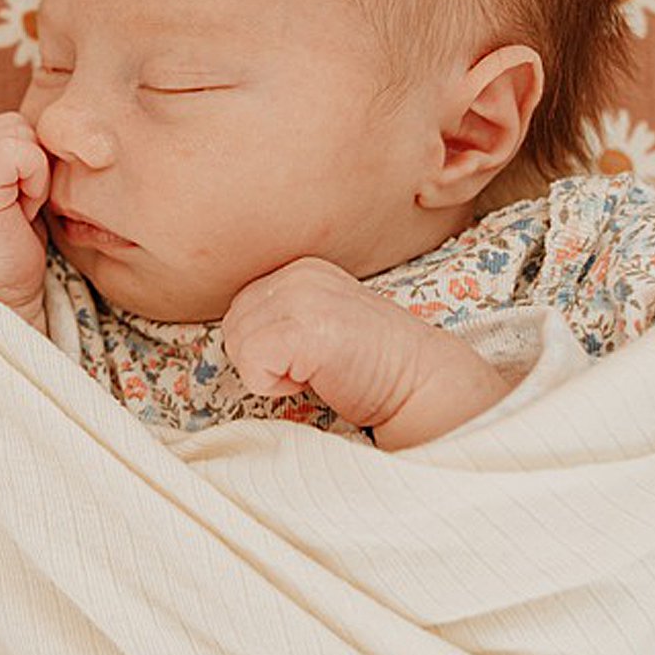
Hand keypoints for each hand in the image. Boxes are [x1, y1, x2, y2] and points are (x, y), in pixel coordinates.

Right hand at [0, 111, 51, 310]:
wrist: (1, 295)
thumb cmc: (14, 246)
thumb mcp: (15, 187)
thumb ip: (18, 153)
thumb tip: (54, 126)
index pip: (13, 124)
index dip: (30, 162)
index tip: (18, 202)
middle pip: (19, 124)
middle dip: (32, 165)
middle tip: (18, 208)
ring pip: (23, 134)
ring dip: (34, 174)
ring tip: (17, 210)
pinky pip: (23, 152)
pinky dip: (34, 180)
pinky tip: (20, 211)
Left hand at [220, 255, 446, 428]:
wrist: (421, 382)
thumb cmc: (371, 366)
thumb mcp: (321, 322)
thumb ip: (282, 316)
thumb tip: (236, 335)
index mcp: (301, 268)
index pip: (241, 309)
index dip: (266, 346)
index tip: (310, 356)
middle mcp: (298, 273)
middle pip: (233, 326)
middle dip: (262, 358)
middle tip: (312, 368)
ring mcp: (301, 296)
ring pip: (237, 345)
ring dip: (270, 373)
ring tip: (316, 372)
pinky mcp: (304, 327)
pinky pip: (251, 364)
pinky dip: (273, 386)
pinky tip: (314, 380)